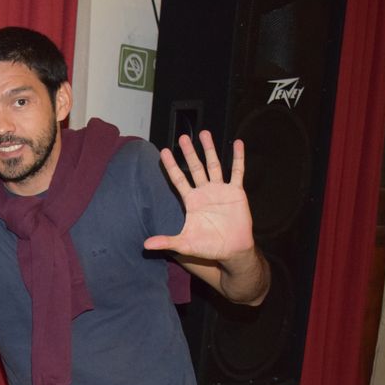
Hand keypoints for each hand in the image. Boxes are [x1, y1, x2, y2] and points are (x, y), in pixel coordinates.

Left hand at [145, 130, 255, 262]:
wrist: (232, 250)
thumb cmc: (208, 247)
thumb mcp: (185, 244)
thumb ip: (166, 241)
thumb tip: (145, 245)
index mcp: (191, 201)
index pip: (178, 179)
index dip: (171, 166)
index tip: (163, 152)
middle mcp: (205, 192)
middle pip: (195, 168)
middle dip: (189, 152)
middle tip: (183, 137)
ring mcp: (221, 190)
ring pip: (214, 165)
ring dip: (210, 150)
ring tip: (204, 133)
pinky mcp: (236, 192)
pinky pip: (237, 172)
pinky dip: (238, 158)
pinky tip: (238, 144)